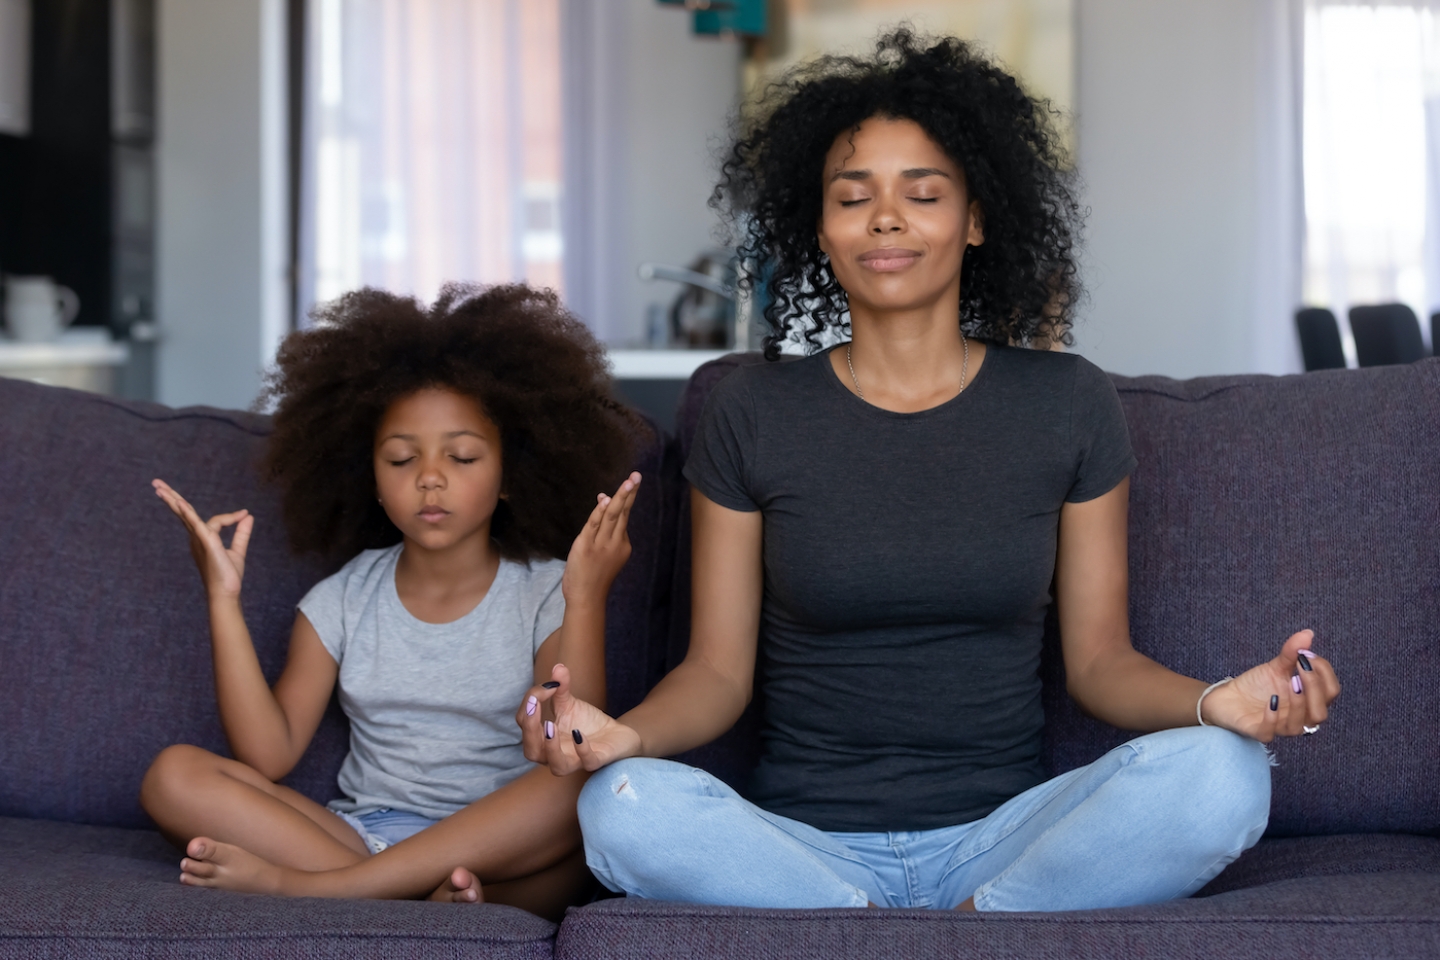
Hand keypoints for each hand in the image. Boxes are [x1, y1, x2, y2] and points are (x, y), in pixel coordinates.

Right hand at [152, 479, 252, 600]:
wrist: (226, 593)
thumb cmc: (228, 576)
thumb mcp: (237, 550)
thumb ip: (241, 533)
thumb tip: (248, 515)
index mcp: (203, 538)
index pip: (216, 520)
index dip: (232, 516)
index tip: (245, 514)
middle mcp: (196, 537)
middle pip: (183, 512)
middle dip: (171, 497)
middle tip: (156, 483)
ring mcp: (199, 539)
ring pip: (185, 515)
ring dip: (173, 499)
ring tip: (158, 487)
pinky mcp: (206, 542)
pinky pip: (196, 525)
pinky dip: (189, 513)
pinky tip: (181, 504)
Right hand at [515, 663, 641, 774]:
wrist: (616, 733)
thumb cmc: (586, 722)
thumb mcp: (570, 703)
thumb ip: (560, 687)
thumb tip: (558, 667)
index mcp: (542, 739)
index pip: (524, 724)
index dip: (529, 704)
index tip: (546, 686)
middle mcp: (555, 754)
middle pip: (532, 751)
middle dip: (529, 729)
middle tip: (534, 705)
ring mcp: (576, 760)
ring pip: (557, 766)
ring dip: (551, 747)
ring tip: (549, 726)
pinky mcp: (596, 761)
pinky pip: (587, 762)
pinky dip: (582, 749)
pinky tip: (579, 733)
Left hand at [562, 472, 640, 605]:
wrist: (587, 599)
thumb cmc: (593, 577)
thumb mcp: (602, 554)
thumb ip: (602, 530)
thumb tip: (603, 502)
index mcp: (622, 545)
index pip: (623, 517)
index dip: (624, 499)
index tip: (628, 483)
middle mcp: (615, 542)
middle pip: (623, 513)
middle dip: (630, 493)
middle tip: (637, 476)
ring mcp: (601, 544)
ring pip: (613, 516)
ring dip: (620, 497)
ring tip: (629, 482)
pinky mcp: (586, 546)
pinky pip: (594, 525)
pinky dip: (600, 511)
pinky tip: (607, 499)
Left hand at [1201, 629, 1340, 741]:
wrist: (1227, 696)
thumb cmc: (1257, 684)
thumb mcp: (1276, 666)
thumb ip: (1292, 652)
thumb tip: (1308, 633)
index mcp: (1309, 700)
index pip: (1331, 691)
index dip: (1324, 673)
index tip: (1307, 654)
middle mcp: (1299, 716)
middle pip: (1321, 712)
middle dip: (1315, 689)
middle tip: (1301, 667)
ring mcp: (1280, 727)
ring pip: (1301, 726)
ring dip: (1299, 704)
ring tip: (1290, 682)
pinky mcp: (1259, 732)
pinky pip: (1270, 733)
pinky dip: (1273, 717)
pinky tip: (1271, 700)